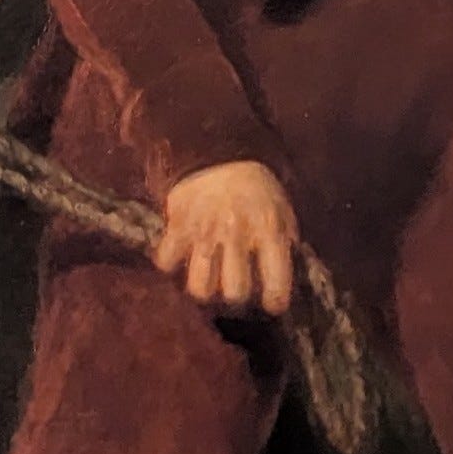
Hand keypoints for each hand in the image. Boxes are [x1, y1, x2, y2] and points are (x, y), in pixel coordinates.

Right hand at [151, 158, 299, 318]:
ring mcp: (204, 230)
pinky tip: (182, 257)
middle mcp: (236, 233)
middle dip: (237, 294)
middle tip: (237, 286)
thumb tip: (285, 279)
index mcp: (269, 229)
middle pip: (234, 292)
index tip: (272, 303)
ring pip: (200, 287)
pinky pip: (166, 262)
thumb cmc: (256, 189)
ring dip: (206, 288)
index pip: (276, 282)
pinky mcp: (177, 224)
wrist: (218, 150)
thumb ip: (285, 244)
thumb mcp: (282, 211)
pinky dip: (171, 264)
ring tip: (210, 279)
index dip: (275, 300)